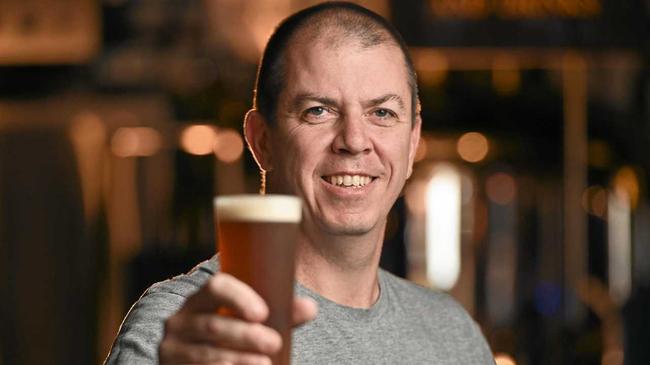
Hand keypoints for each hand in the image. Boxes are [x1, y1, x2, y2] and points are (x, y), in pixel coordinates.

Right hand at [159, 273, 316, 363]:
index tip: (262, 313)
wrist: (202, 363)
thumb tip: (310, 308)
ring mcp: (173, 349)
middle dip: (246, 335)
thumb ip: (281, 314)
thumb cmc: (234, 336)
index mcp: (201, 299)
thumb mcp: (253, 323)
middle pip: (214, 324)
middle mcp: (181, 321)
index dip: (239, 298)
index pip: (216, 287)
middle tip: (275, 343)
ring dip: (239, 360)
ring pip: (207, 354)